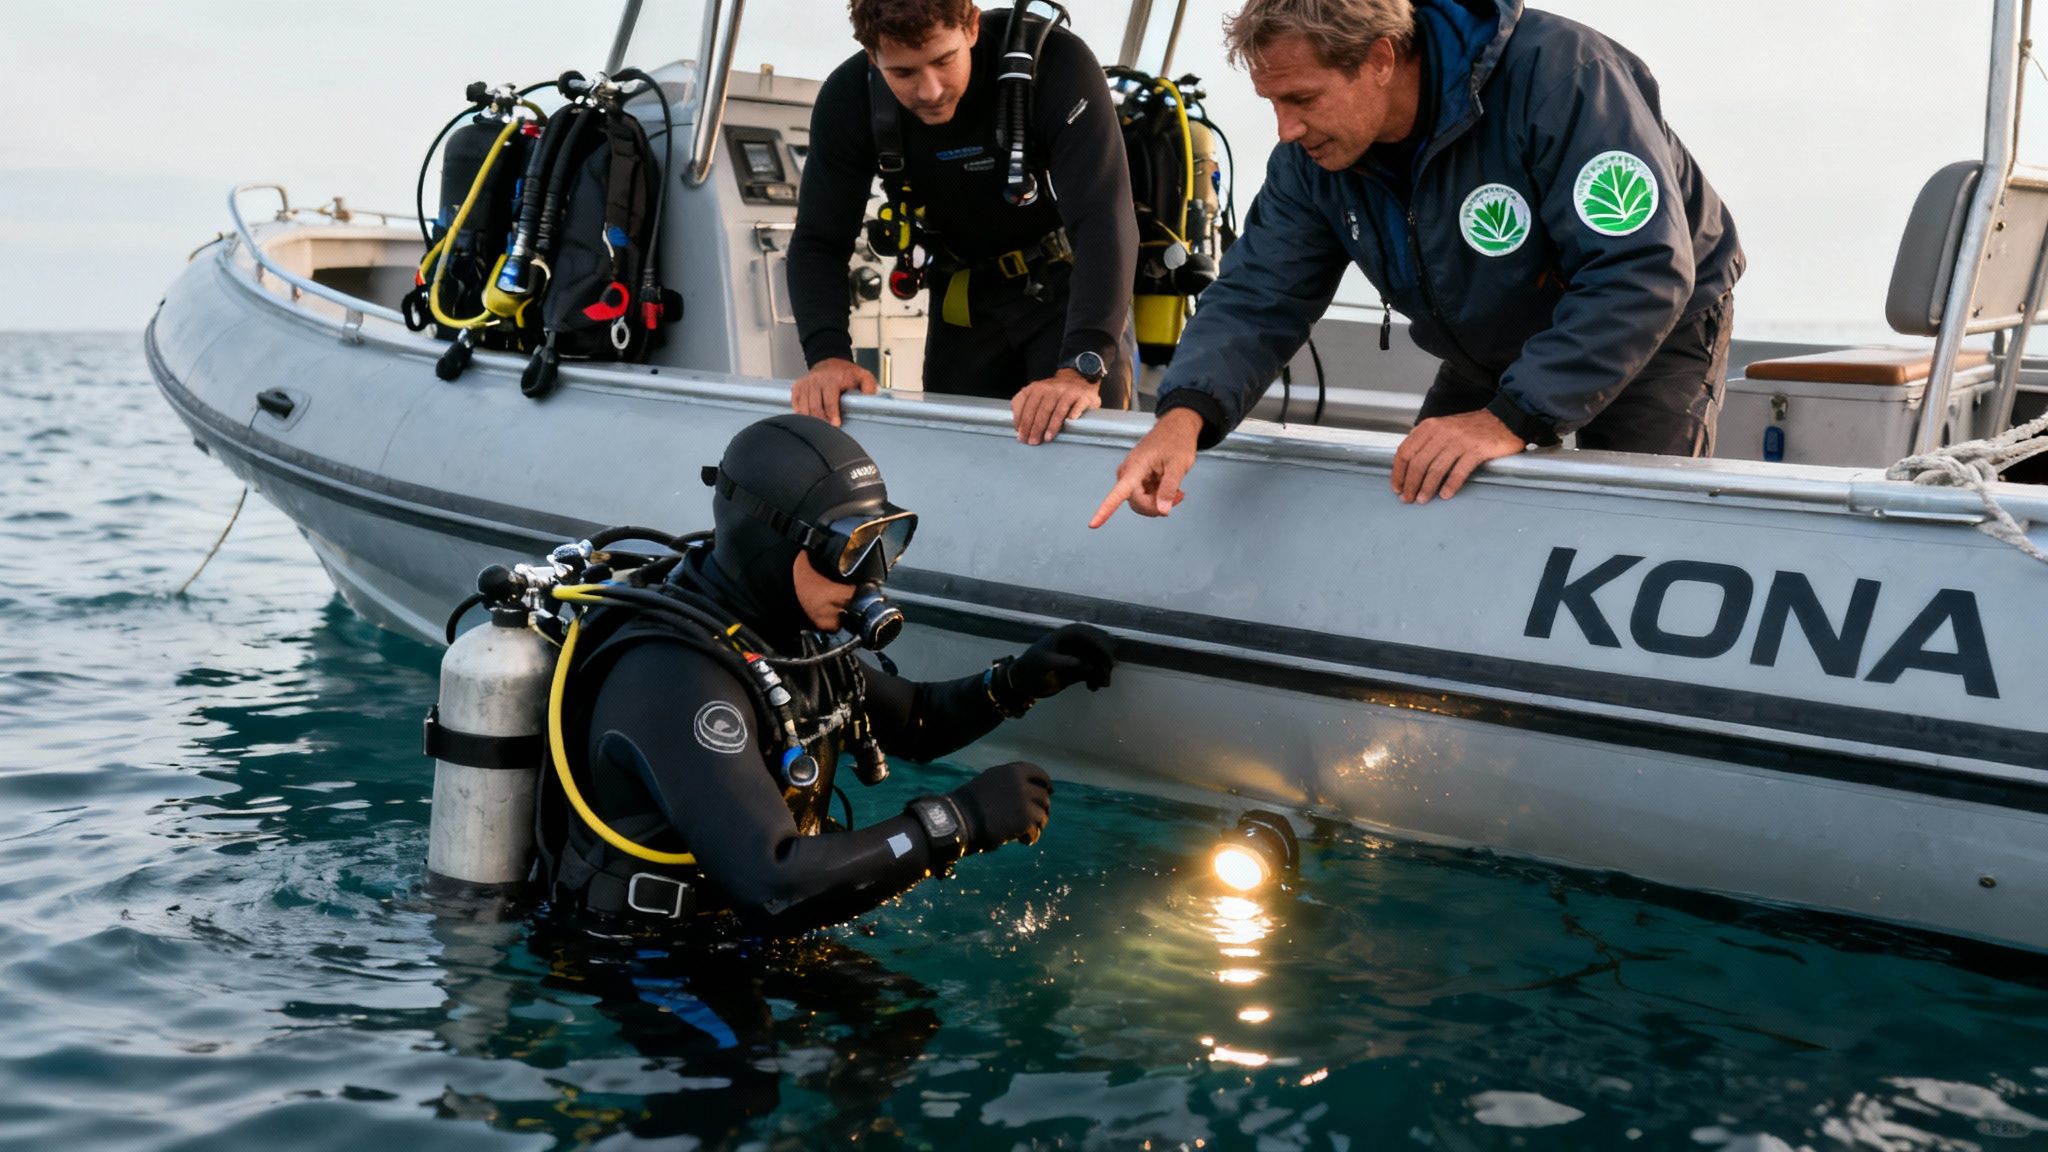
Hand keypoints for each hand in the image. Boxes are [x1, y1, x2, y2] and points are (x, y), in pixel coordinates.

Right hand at [791, 358, 877, 426]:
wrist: (830, 362)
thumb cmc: (845, 373)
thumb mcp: (862, 376)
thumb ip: (869, 386)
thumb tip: (870, 396)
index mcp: (832, 379)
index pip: (830, 400)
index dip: (832, 414)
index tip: (836, 424)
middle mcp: (817, 380)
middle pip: (815, 407)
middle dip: (822, 420)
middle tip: (828, 428)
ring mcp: (806, 383)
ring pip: (804, 407)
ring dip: (811, 418)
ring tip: (820, 424)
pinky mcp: (798, 386)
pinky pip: (795, 403)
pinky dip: (800, 411)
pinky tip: (808, 415)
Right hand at [947, 761, 1053, 850]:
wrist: (958, 820)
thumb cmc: (968, 805)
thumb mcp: (989, 783)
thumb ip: (1008, 784)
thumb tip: (1026, 793)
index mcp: (1011, 771)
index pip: (1038, 773)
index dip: (1046, 783)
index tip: (1050, 790)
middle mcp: (1020, 782)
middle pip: (1043, 796)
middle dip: (1042, 808)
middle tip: (1037, 820)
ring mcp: (1024, 801)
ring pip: (1043, 814)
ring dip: (1038, 824)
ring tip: (1028, 833)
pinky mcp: (1024, 819)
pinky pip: (1036, 830)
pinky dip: (1031, 837)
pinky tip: (1024, 841)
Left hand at [1009, 623, 1114, 698]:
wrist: (1022, 680)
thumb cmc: (1030, 666)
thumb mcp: (1046, 662)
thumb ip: (1066, 662)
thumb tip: (1087, 665)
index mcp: (1067, 635)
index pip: (1089, 637)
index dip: (1101, 648)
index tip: (1108, 662)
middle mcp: (1075, 644)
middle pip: (1097, 650)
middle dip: (1103, 664)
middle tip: (1105, 680)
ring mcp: (1077, 657)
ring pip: (1097, 662)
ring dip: (1101, 674)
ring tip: (1097, 686)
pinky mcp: (1078, 669)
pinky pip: (1093, 672)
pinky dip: (1095, 679)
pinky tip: (1092, 688)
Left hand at [1011, 369, 1102, 444]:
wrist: (1077, 378)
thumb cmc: (1054, 393)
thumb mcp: (1037, 394)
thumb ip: (1026, 407)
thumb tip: (1019, 429)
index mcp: (1037, 387)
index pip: (1025, 402)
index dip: (1021, 419)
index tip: (1020, 434)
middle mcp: (1051, 387)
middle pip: (1041, 409)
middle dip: (1035, 427)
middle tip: (1032, 441)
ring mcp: (1067, 391)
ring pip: (1058, 409)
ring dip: (1052, 425)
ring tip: (1047, 438)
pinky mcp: (1082, 395)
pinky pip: (1077, 406)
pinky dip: (1073, 415)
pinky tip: (1069, 423)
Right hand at [1088, 407, 1203, 527]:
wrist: (1176, 427)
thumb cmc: (1177, 441)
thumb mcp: (1178, 465)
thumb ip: (1169, 488)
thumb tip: (1162, 511)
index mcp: (1135, 468)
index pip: (1118, 494)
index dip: (1105, 510)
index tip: (1093, 524)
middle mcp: (1127, 473)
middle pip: (1136, 503)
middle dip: (1156, 506)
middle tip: (1178, 497)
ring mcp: (1131, 476)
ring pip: (1140, 502)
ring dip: (1158, 502)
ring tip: (1177, 491)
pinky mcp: (1136, 478)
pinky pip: (1144, 496)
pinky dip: (1158, 497)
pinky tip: (1171, 488)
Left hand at [1389, 408, 1526, 503]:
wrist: (1503, 420)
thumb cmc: (1471, 428)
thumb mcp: (1443, 427)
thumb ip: (1425, 440)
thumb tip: (1406, 462)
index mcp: (1430, 427)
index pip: (1405, 451)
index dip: (1398, 472)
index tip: (1396, 487)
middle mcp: (1442, 432)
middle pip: (1418, 463)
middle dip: (1410, 484)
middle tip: (1408, 499)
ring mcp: (1459, 440)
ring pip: (1436, 469)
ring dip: (1427, 488)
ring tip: (1422, 500)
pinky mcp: (1476, 450)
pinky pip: (1459, 471)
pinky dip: (1450, 485)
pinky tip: (1445, 495)